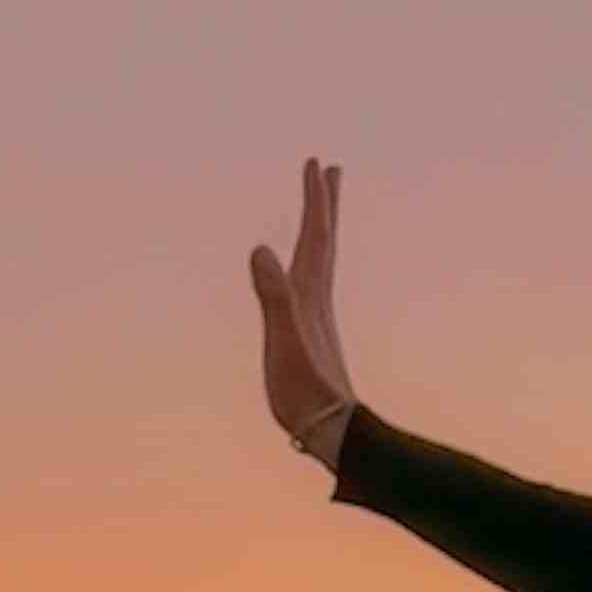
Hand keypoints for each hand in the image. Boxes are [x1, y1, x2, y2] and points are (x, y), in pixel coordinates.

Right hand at [248, 156, 354, 461]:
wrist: (329, 430)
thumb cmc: (305, 390)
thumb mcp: (283, 339)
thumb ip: (273, 294)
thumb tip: (262, 249)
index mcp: (310, 293)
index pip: (316, 235)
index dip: (316, 199)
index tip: (317, 162)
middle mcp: (317, 298)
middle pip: (324, 240)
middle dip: (325, 203)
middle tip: (330, 169)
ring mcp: (315, 316)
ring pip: (320, 260)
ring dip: (320, 230)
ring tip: (321, 211)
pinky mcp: (309, 333)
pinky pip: (309, 283)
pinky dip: (307, 264)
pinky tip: (303, 273)